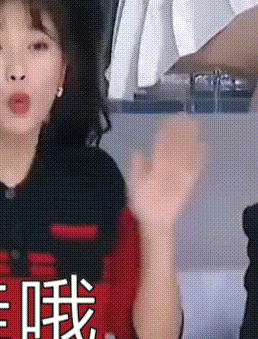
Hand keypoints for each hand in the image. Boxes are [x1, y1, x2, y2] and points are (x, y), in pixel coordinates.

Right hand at [128, 116, 206, 232]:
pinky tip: (204, 145)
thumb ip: (137, 168)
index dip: (165, 133)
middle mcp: (170, 171)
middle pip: (176, 147)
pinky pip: (196, 168)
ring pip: (187, 154)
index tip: (167, 120)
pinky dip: (201, 157)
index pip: (161, 147)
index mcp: (155, 170)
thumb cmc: (143, 202)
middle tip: (184, 116)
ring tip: (193, 125)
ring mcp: (182, 177)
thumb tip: (138, 151)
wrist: (158, 222)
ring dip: (191, 139)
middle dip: (180, 131)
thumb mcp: (133, 185)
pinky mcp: (190, 183)